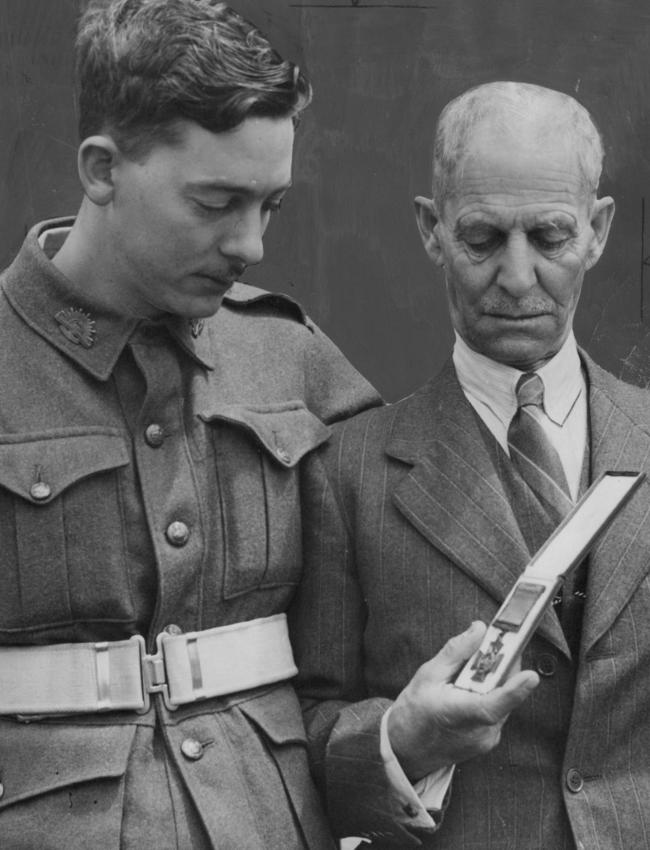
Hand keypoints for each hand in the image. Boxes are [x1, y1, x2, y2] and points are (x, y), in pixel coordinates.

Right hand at [387, 621, 538, 781]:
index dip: (513, 691)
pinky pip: (499, 710)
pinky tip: (473, 688)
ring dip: (495, 681)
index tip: (531, 676)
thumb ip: (456, 652)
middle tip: (498, 643)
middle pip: (502, 695)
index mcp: (457, 715)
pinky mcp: (490, 740)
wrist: (407, 750)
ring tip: (475, 669)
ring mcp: (486, 739)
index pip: (491, 705)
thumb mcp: (427, 675)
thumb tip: (479, 630)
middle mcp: (477, 732)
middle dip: (502, 667)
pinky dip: (492, 694)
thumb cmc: (413, 713)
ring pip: (503, 702)